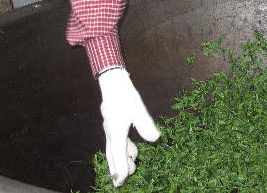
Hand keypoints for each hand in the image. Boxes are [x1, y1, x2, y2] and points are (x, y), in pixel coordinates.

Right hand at [98, 68, 160, 186]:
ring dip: (122, 159)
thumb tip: (155, 139)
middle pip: (113, 155)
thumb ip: (145, 124)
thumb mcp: (138, 109)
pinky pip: (117, 142)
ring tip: (132, 168)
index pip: (118, 154)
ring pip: (114, 149)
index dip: (120, 168)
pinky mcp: (113, 124)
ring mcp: (111, 129)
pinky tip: (133, 151)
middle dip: (117, 169)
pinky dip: (124, 149)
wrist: (113, 83)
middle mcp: (111, 132)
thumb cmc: (125, 95)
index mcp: (116, 131)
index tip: (120, 181)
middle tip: (120, 183)